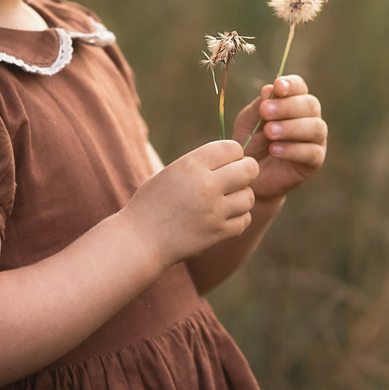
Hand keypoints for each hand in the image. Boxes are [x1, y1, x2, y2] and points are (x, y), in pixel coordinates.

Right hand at [123, 139, 260, 266]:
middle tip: (237, 178)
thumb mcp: (170, 172)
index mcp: (191, 165)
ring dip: (242, 197)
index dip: (234, 154)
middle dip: (246, 172)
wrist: (139, 241)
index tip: (228, 162)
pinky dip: (238, 218)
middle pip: (249, 169)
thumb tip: (233, 158)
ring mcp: (214, 211)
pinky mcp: (218, 233)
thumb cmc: (151, 204)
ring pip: (249, 196)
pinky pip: (245, 219)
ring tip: (227, 200)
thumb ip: (200, 164)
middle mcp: (206, 185)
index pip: (233, 148)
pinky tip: (224, 217)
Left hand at [234, 75, 327, 201]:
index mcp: (293, 103)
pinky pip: (311, 152)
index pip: (299, 87)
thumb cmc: (250, 144)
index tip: (277, 86)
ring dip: (291, 127)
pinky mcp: (314, 161)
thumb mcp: (248, 122)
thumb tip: (269, 89)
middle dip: (287, 106)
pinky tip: (274, 150)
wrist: (248, 176)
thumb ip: (258, 107)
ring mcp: (315, 140)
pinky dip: (293, 149)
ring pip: (315, 127)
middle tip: (265, 111)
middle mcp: (309, 118)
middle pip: (310, 105)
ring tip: (269, 132)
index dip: (292, 85)